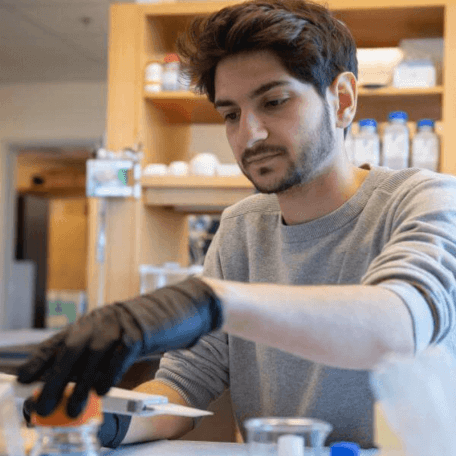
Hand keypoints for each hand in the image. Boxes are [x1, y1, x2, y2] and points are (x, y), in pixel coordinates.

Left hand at [17, 277, 222, 417]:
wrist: (182, 307)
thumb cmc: (148, 328)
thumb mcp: (118, 338)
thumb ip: (97, 357)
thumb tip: (72, 385)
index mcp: (93, 321)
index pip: (59, 340)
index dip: (39, 360)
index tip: (23, 380)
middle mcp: (102, 319)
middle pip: (70, 349)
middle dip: (53, 380)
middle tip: (42, 407)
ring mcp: (122, 323)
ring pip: (92, 354)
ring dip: (80, 385)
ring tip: (73, 410)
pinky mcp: (141, 330)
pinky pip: (120, 355)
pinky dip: (110, 374)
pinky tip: (103, 391)